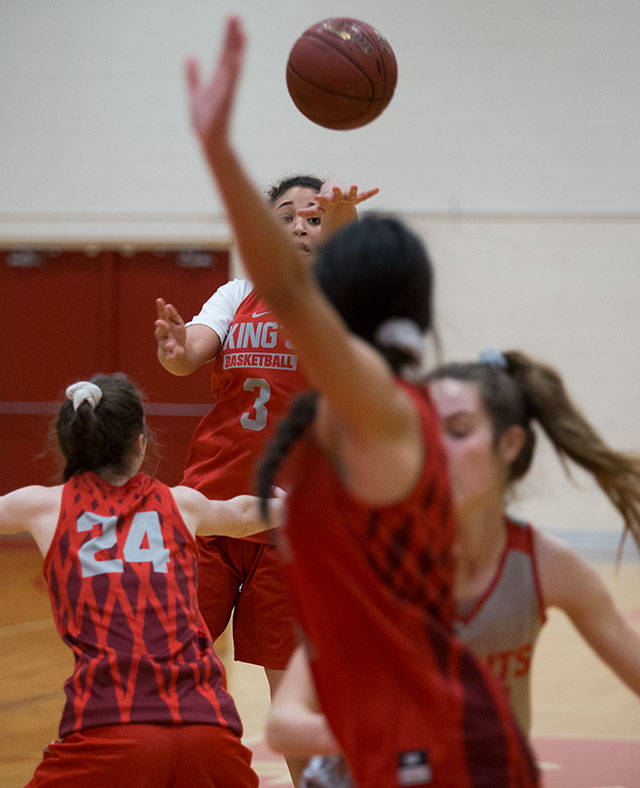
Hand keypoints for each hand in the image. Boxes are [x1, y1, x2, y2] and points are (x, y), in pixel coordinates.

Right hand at [155, 297, 186, 359]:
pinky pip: (169, 356)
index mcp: (165, 326)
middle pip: (162, 330)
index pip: (162, 315)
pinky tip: (171, 357)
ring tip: (170, 345)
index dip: (160, 308)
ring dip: (167, 344)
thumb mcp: (177, 324)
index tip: (159, 300)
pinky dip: (170, 356)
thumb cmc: (175, 335)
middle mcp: (163, 335)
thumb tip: (168, 306)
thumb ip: (173, 315)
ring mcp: (166, 345)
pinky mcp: (170, 354)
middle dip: (161, 326)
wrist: (176, 354)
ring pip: (165, 344)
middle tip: (159, 322)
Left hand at [185, 16, 245, 151]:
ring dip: (237, 50)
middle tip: (237, 16)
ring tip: (242, 32)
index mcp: (219, 79)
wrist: (209, 142)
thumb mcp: (195, 92)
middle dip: (233, 36)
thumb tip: (190, 55)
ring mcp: (227, 92)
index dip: (228, 36)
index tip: (233, 18)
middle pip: (230, 54)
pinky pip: (230, 85)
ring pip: (233, 67)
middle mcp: (225, 83)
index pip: (225, 52)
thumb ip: (193, 74)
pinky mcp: (225, 103)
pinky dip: (233, 73)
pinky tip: (235, 60)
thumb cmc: (204, 121)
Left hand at [297, 182, 379, 217]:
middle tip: (335, 188)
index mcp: (328, 200)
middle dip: (336, 192)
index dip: (320, 199)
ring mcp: (348, 196)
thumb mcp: (318, 208)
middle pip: (337, 194)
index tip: (315, 197)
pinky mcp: (357, 197)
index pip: (323, 200)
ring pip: (351, 193)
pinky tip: (378, 189)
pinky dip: (370, 193)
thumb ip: (309, 211)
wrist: (337, 190)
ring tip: (355, 186)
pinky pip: (364, 196)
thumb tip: (296, 213)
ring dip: (353, 190)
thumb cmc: (327, 202)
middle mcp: (338, 196)